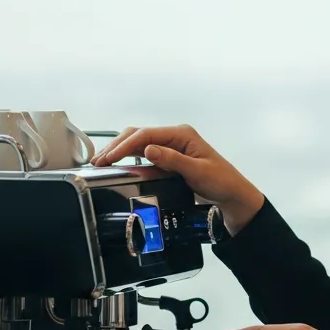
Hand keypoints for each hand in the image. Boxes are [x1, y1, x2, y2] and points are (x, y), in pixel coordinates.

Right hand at [90, 124, 263, 233]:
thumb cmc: (221, 181)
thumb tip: (148, 149)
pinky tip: (116, 165)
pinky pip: (143, 154)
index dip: (124, 145)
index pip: (146, 134)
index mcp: (182, 134)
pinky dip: (128, 158)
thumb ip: (173, 160)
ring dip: (119, 151)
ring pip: (138, 143)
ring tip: (100, 162)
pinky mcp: (168, 158)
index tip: (109, 158)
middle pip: (138, 135)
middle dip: (116, 146)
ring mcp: (171, 146)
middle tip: (97, 161)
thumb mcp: (198, 172)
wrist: (232, 195)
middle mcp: (175, 137)